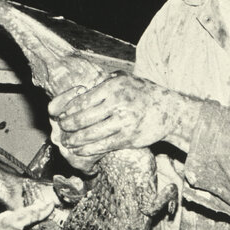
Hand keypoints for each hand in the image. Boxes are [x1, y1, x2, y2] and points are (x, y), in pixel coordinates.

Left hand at [48, 72, 182, 159]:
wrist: (168, 110)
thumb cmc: (142, 93)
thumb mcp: (124, 79)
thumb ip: (103, 82)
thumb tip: (78, 90)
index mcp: (114, 87)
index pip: (83, 100)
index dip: (69, 110)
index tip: (61, 115)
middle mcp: (118, 104)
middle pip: (84, 118)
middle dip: (69, 126)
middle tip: (61, 129)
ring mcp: (124, 122)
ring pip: (91, 134)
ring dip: (75, 140)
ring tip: (67, 142)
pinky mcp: (128, 138)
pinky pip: (103, 145)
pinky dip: (88, 150)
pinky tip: (80, 150)